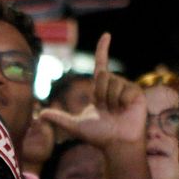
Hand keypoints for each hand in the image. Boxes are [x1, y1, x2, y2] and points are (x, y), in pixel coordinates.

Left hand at [40, 33, 147, 148]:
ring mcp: (126, 89)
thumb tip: (41, 115)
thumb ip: (59, 118)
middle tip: (106, 110)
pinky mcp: (137, 94)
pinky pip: (125, 89)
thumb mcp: (75, 125)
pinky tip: (126, 111)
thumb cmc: (99, 135)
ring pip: (113, 82)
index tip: (107, 35)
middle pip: (102, 75)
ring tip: (117, 112)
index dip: (102, 49)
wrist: (116, 144)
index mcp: (100, 89)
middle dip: (100, 93)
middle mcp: (114, 86)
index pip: (101, 65)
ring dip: (111, 100)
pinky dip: (122, 101)